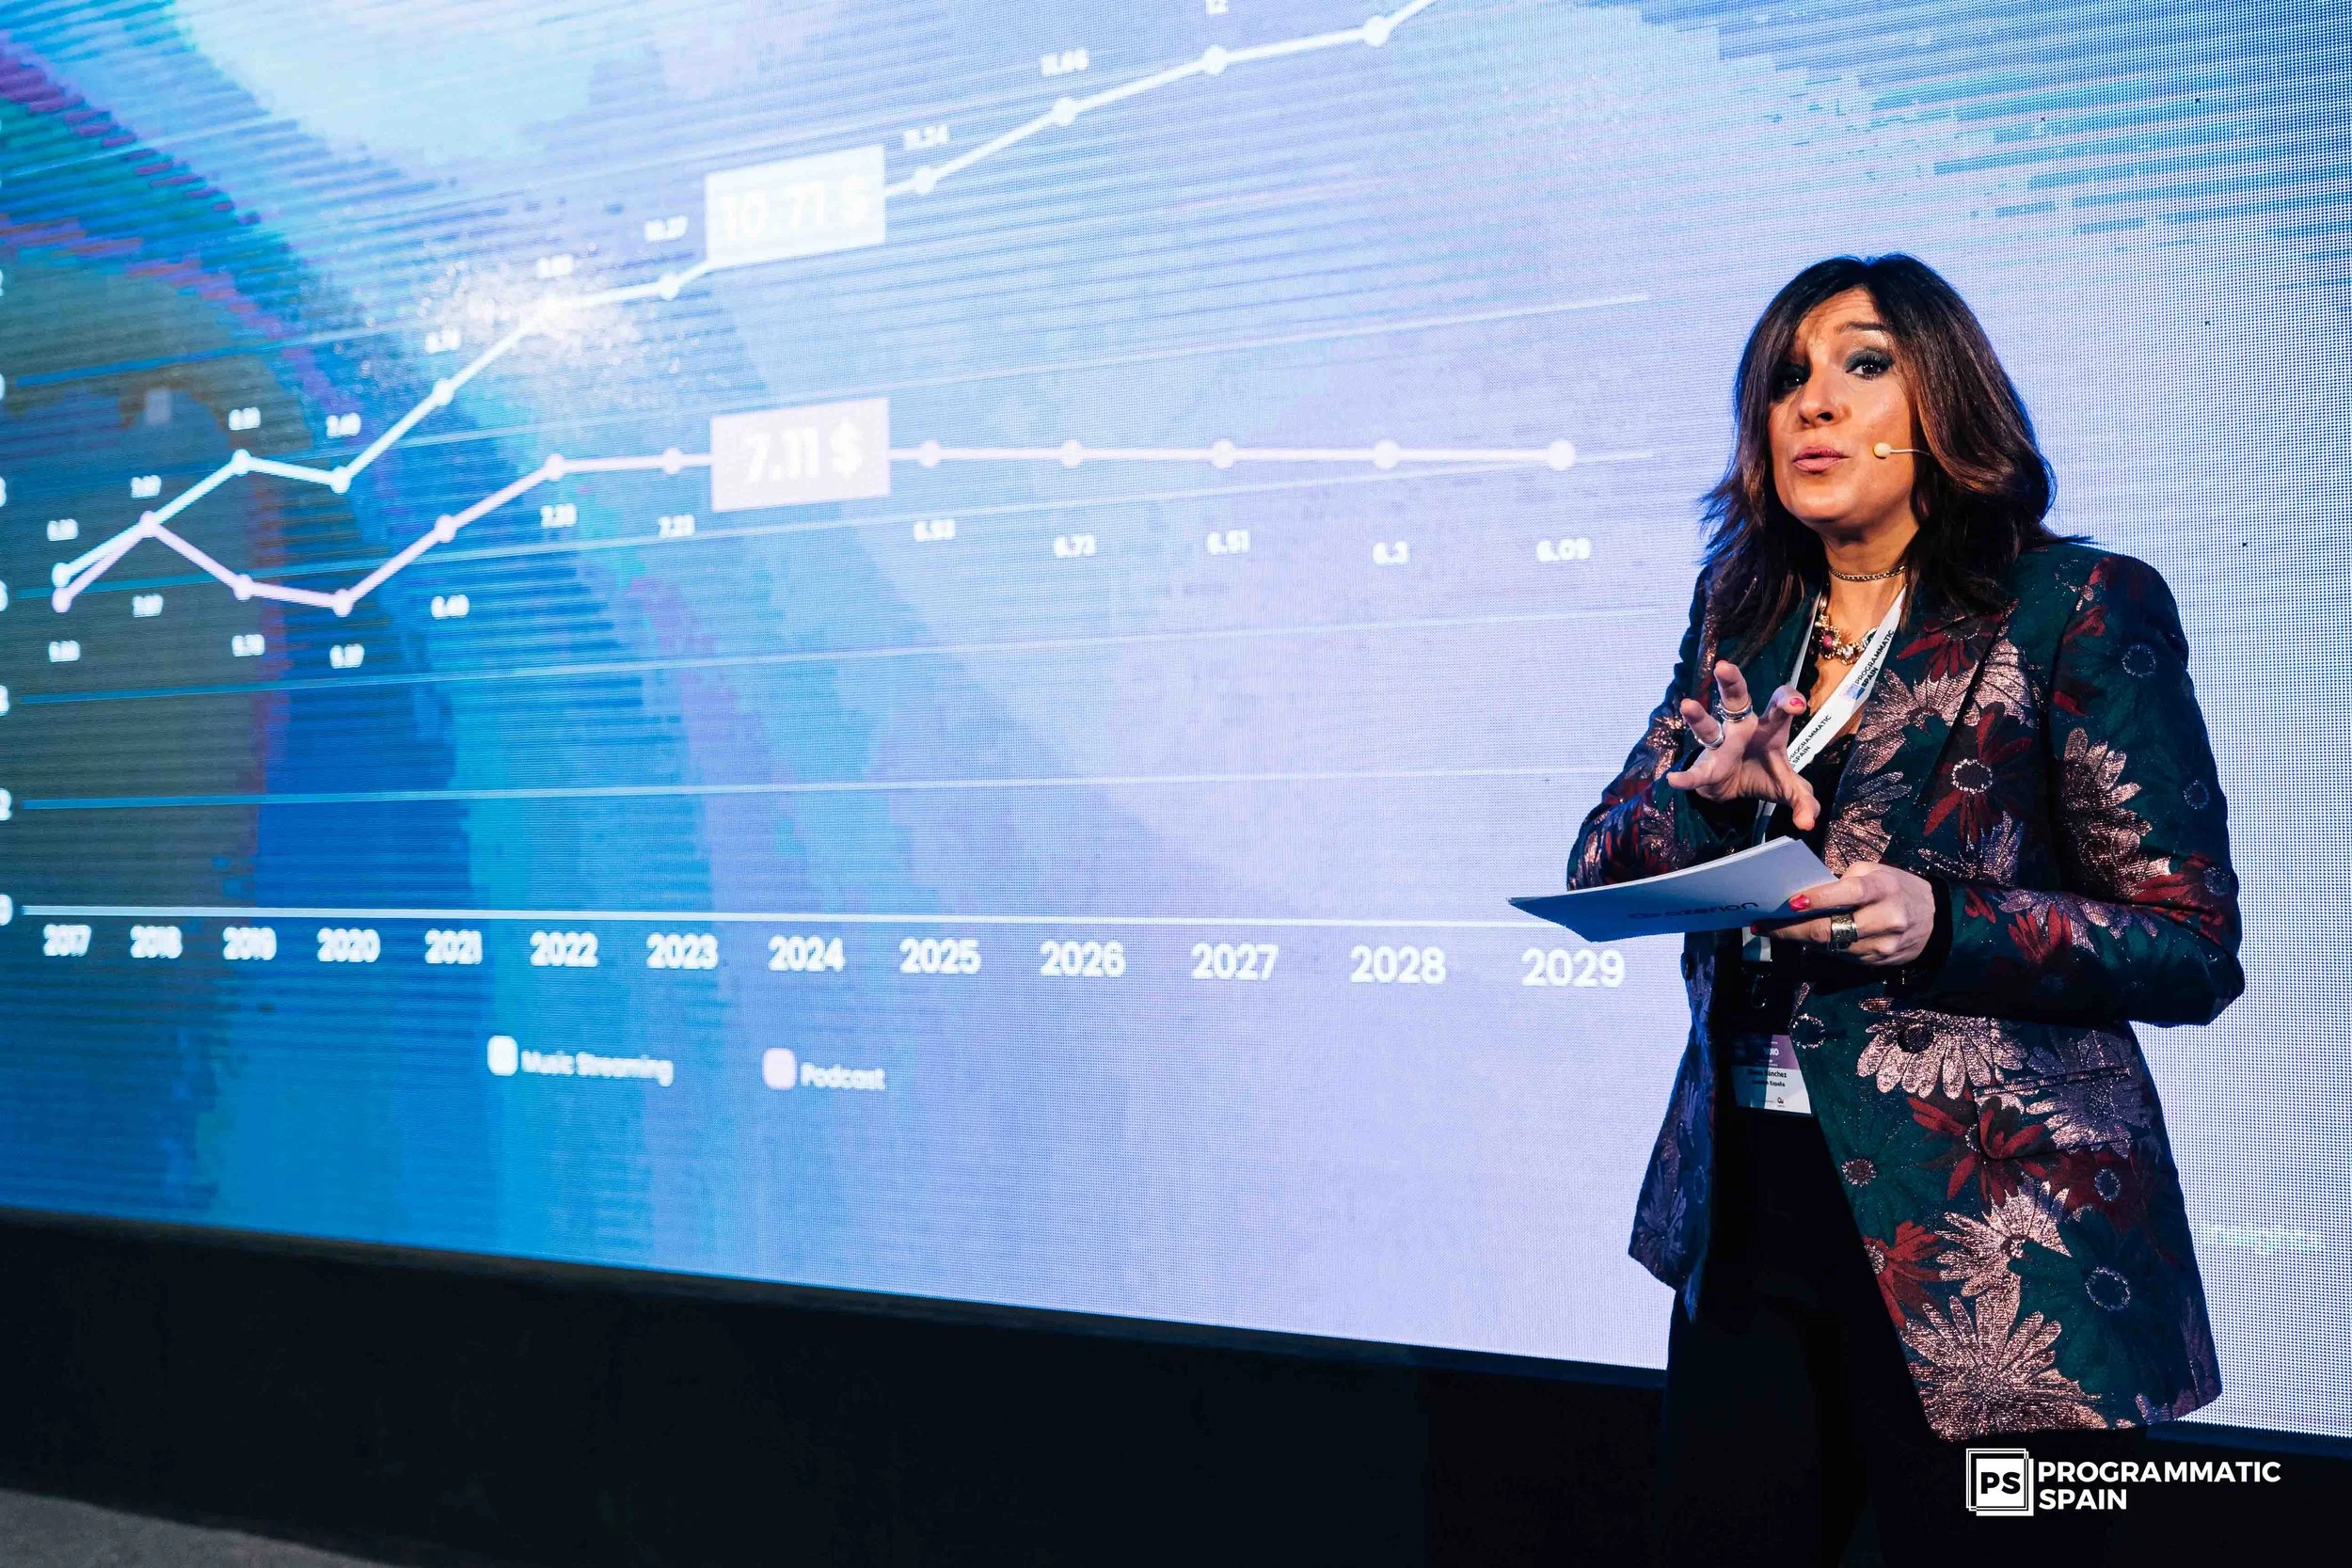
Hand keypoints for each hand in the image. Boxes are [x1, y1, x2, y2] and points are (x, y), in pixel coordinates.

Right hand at [1663, 659, 1819, 830]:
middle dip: (1731, 682)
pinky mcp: (1706, 768)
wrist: (1736, 789)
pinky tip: (1674, 780)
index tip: (1795, 706)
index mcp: (1769, 728)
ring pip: (1708, 726)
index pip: (1779, 705)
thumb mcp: (1790, 789)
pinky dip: (1686, 778)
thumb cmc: (1765, 774)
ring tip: (1687, 705)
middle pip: (1736, 699)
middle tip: (1724, 667)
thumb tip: (1806, 823)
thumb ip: (1804, 802)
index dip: (1787, 701)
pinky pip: (1696, 772)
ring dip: (1698, 716)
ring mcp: (1721, 746)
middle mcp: (1742, 729)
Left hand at [1766, 861, 1938, 965]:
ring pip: (1832, 946)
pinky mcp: (1878, 962)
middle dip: (1792, 929)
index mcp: (1884, 888)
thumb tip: (1805, 893)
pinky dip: (1818, 946)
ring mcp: (1882, 945)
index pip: (1849, 894)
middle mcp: (1886, 918)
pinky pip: (1841, 955)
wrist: (1935, 919)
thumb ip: (1846, 881)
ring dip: (1799, 939)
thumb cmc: (1897, 888)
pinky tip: (1800, 938)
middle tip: (1764, 924)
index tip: (1790, 902)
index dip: (1818, 898)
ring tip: (1773, 930)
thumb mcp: (1877, 873)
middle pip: (1832, 929)